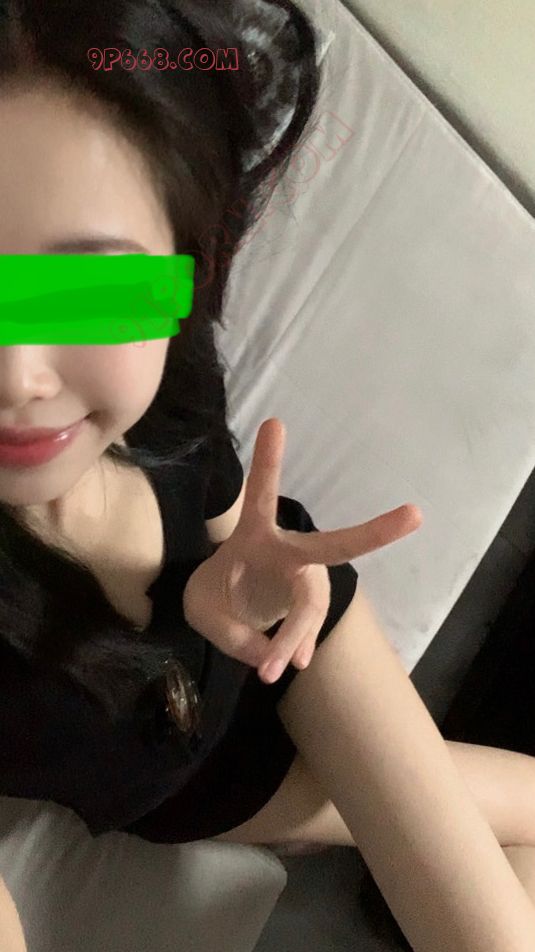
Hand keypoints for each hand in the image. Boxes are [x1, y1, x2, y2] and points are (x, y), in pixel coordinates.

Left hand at [183, 418, 422, 684]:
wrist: (230, 605)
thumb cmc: (215, 592)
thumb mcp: (201, 611)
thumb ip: (230, 633)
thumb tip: (272, 655)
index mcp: (254, 536)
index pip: (261, 495)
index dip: (268, 462)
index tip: (274, 423)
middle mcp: (289, 551)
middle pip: (333, 546)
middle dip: (374, 532)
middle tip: (415, 515)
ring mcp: (306, 578)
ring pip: (311, 608)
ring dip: (293, 636)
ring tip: (270, 669)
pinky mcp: (312, 603)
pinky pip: (308, 628)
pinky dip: (295, 646)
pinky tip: (287, 662)